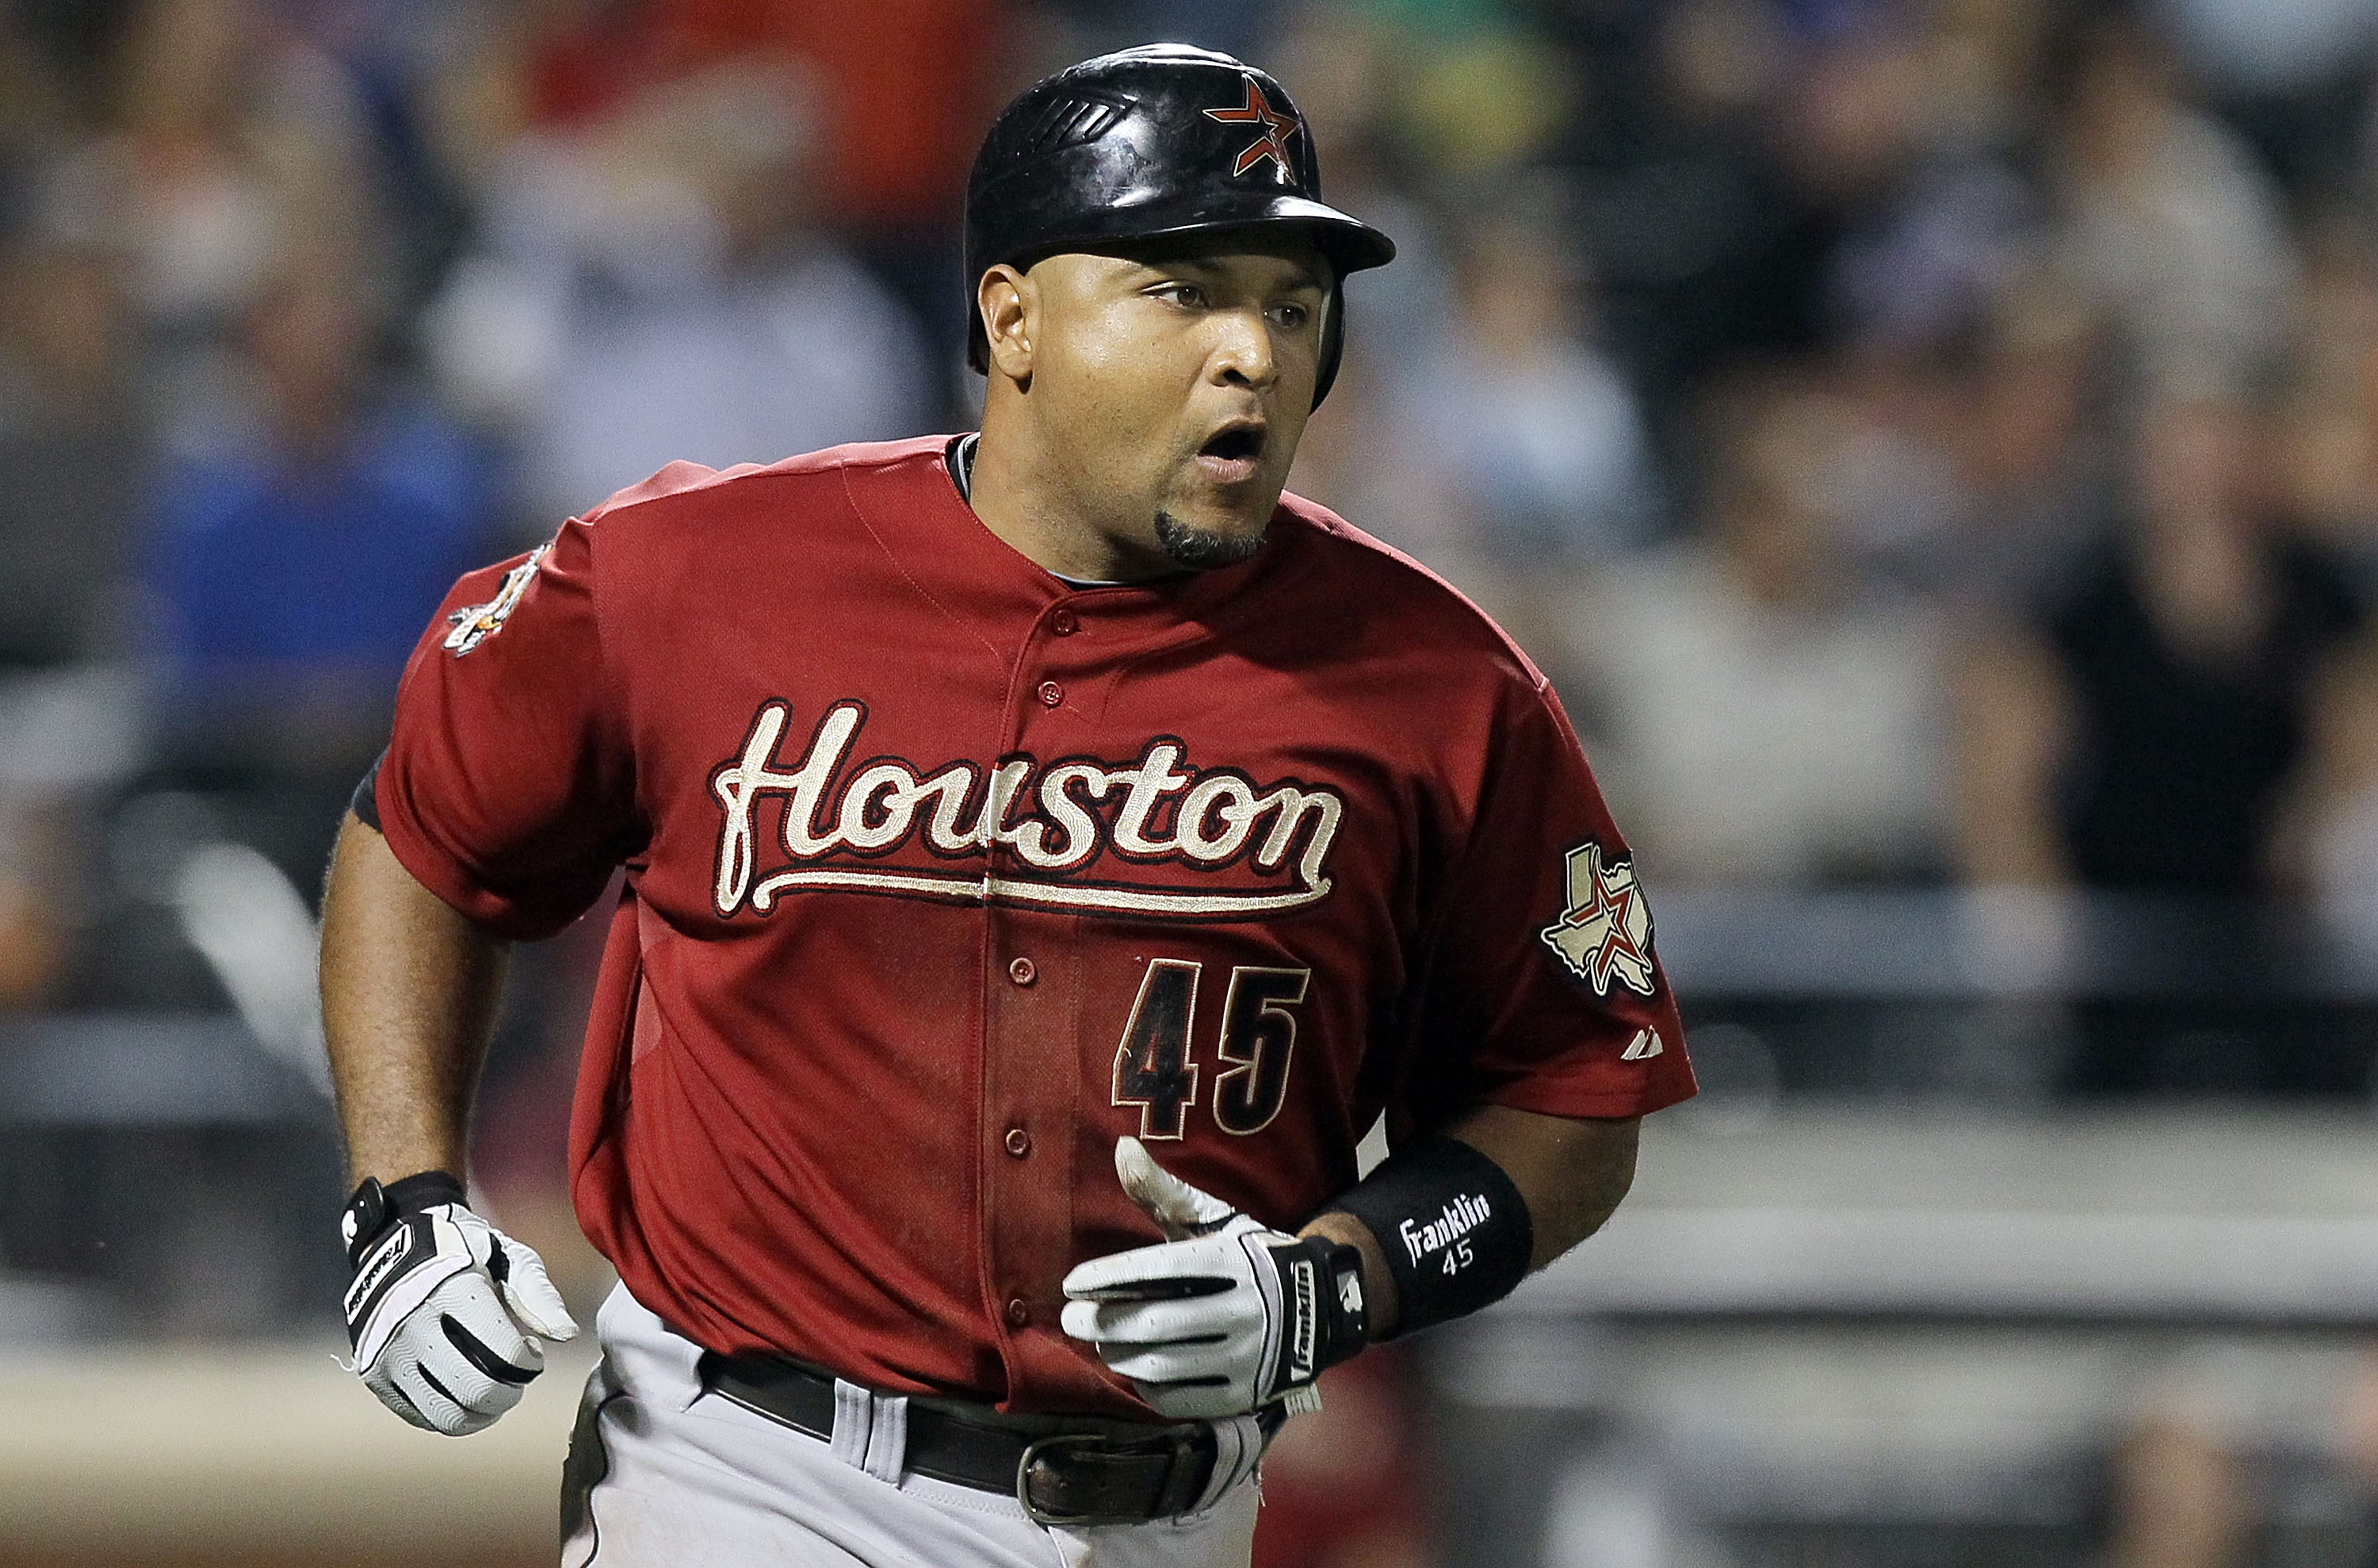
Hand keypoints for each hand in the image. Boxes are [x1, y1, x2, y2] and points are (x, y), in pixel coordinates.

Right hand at [340, 1174, 578, 1434]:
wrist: (393, 1243)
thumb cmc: (465, 1251)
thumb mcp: (508, 1256)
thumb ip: (539, 1294)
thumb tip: (567, 1335)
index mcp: (452, 1290)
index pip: (505, 1354)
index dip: (530, 1362)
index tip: (532, 1349)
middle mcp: (412, 1324)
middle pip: (477, 1392)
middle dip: (510, 1393)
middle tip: (516, 1377)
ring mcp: (386, 1353)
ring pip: (447, 1416)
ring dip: (483, 1413)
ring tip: (494, 1389)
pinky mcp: (372, 1374)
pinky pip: (420, 1416)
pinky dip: (451, 1413)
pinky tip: (463, 1389)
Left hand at [1060, 1137, 1364, 1419]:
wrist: (1317, 1307)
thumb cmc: (1249, 1257)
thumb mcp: (1214, 1220)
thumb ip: (1163, 1191)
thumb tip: (1121, 1147)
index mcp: (1232, 1262)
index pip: (1158, 1270)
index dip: (1108, 1277)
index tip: (1072, 1282)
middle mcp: (1243, 1311)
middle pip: (1154, 1323)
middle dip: (1103, 1321)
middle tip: (1072, 1317)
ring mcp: (1245, 1359)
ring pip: (1162, 1365)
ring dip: (1119, 1354)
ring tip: (1103, 1340)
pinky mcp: (1242, 1395)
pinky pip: (1179, 1401)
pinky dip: (1147, 1387)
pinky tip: (1134, 1369)